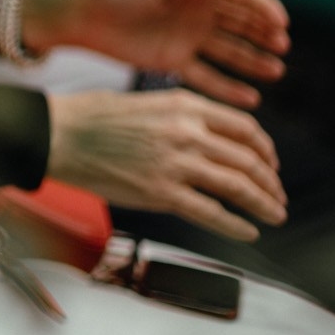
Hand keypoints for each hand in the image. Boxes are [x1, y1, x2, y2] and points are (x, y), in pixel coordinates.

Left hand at [23, 0, 288, 108]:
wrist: (81, 15)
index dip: (264, 7)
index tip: (280, 23)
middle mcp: (198, 12)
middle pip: (242, 24)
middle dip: (264, 34)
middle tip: (281, 47)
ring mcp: (188, 38)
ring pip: (230, 51)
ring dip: (253, 61)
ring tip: (276, 72)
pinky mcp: (173, 61)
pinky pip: (207, 76)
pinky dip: (228, 87)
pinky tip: (251, 98)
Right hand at [46, 88, 285, 240]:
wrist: (57, 135)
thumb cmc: (91, 118)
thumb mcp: (146, 102)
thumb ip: (181, 118)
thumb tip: (208, 141)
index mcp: (185, 106)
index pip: (245, 128)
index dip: (265, 150)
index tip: (271, 164)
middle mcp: (188, 132)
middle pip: (248, 160)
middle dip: (270, 183)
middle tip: (277, 198)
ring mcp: (176, 163)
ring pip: (239, 186)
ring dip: (264, 204)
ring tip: (274, 215)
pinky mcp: (162, 193)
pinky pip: (213, 212)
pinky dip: (236, 225)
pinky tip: (248, 231)